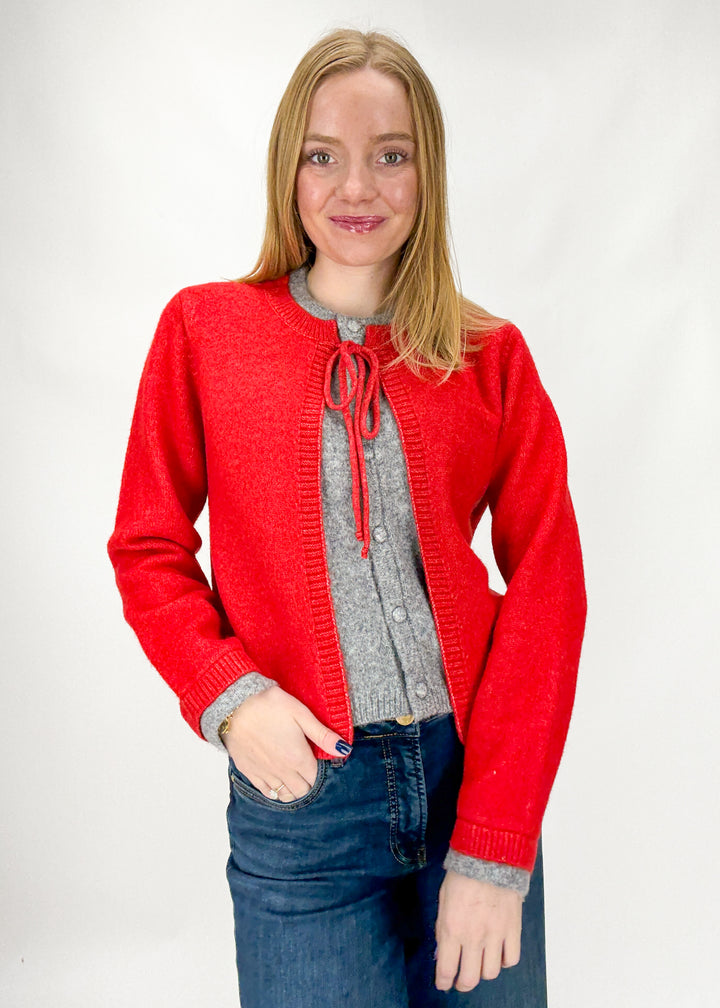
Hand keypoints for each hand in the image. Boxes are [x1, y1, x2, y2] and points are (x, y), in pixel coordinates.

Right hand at [221, 685, 350, 801]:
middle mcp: (283, 772)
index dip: (319, 772)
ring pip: (285, 796)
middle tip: (307, 767)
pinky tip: (277, 778)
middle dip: (308, 783)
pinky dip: (274, 790)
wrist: (234, 705)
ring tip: (294, 775)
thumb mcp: (301, 714)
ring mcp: (265, 774)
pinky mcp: (249, 772)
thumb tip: (344, 749)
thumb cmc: (270, 706)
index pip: (316, 780)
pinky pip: (266, 792)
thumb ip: (323, 735)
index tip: (317, 760)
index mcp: (298, 759)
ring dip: (292, 789)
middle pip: (302, 791)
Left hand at [434, 870, 521, 991]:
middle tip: (460, 981)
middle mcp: (473, 937)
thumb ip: (442, 929)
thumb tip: (441, 952)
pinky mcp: (513, 929)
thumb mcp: (443, 900)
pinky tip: (498, 952)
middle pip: (469, 978)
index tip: (443, 984)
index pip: (446, 969)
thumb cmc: (462, 875)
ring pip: (491, 973)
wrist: (490, 856)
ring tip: (479, 963)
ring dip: (483, 972)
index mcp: (452, 929)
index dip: (443, 982)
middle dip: (462, 984)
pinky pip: (511, 959)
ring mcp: (495, 935)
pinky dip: (504, 961)